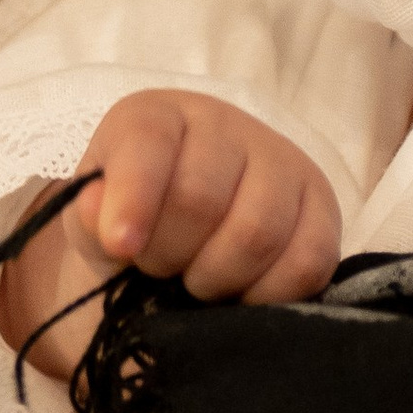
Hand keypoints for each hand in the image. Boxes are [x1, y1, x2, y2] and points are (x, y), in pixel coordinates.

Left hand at [0, 93, 339, 374]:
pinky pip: (308, 261)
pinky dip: (268, 294)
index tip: (121, 246)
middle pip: (200, 198)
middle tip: (157, 271)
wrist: (181, 242)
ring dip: (216, 278)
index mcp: (157, 117)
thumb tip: (100, 215)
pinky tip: (241, 295)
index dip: (134, 196)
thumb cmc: (132, 225)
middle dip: (169, 254)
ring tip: (196, 283)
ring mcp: (282, 162)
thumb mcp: (94, 222)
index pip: (148, 142)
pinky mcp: (322, 208)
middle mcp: (224, 125)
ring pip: (257, 232)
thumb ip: (90, 218)